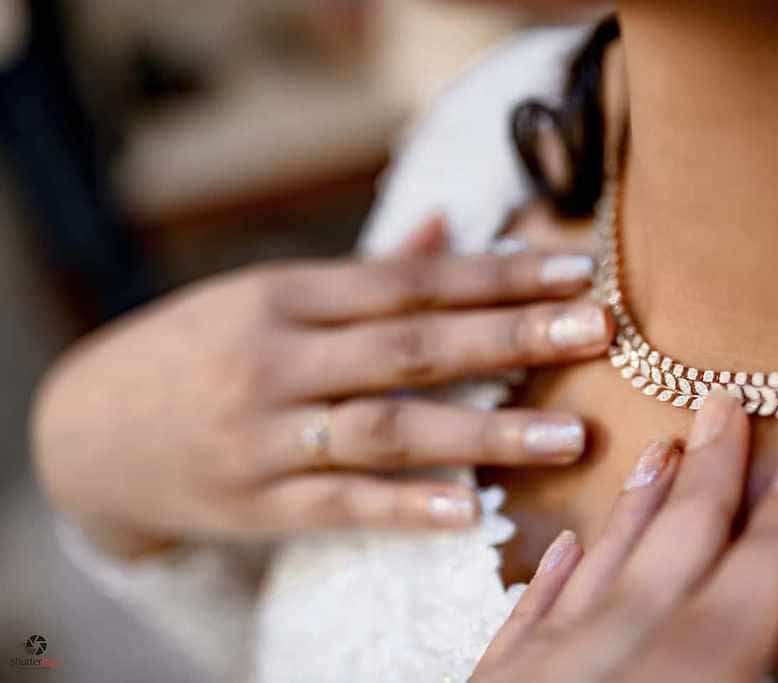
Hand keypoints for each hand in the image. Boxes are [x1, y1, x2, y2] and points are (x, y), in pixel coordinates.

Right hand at [31, 216, 611, 558]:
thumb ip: (366, 270)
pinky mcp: (254, 505)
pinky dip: (405, 507)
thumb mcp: (268, 295)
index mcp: (285, 295)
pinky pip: (340, 505)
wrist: (90, 430)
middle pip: (412, 346)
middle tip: (596, 330)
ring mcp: (263, 435)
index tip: (574, 271)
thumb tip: (449, 223)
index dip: (497, 275)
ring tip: (570, 436)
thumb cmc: (200, 350)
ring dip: (485, 433)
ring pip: (388, 430)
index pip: (410, 281)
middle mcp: (276, 358)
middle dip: (511, 337)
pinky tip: (471, 510)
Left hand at [473, 391, 777, 681]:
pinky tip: (558, 544)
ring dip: (634, 503)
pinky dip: (548, 575)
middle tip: (722, 399)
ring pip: (602, 559)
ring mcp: (548, 662)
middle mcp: (620, 646)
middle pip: (680, 542)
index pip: (760, 572)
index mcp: (696, 666)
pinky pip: (526, 614)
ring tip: (658, 448)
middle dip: (712, 471)